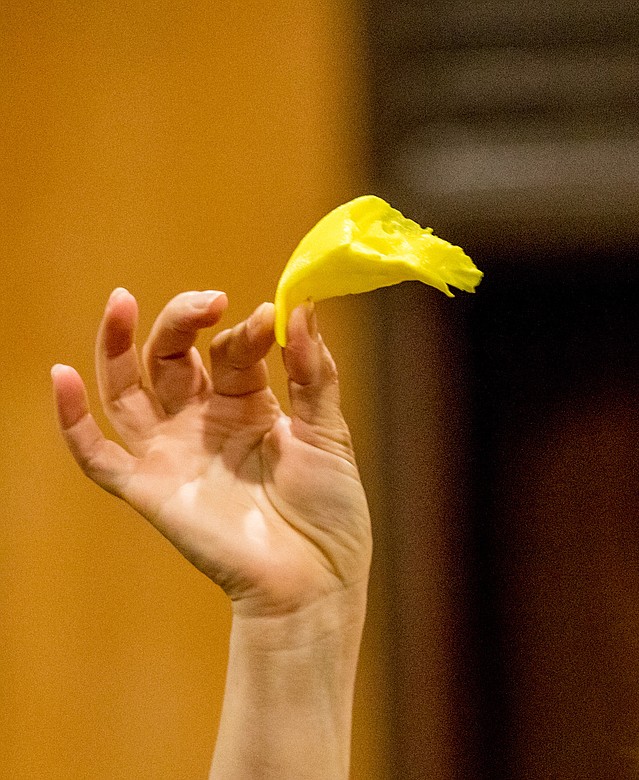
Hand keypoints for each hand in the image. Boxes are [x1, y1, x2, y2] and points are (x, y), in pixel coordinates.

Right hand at [52, 289, 371, 618]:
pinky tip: (62, 376)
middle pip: (173, 356)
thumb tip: (302, 307)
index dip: (246, 330)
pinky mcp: (150, 490)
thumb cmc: (330, 512)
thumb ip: (313, 372)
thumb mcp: (328, 433)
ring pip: (128, 390)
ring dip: (118, 346)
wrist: (315, 580)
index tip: (269, 319)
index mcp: (249, 406)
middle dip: (182, 321)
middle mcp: (204, 423)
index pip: (231, 350)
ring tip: (121, 302)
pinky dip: (73, 420)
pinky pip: (99, 455)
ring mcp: (173, 454)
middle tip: (205, 300)